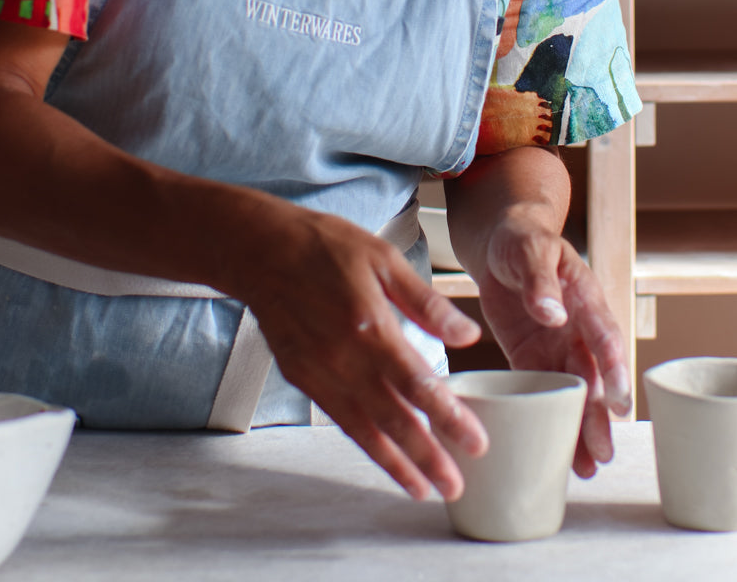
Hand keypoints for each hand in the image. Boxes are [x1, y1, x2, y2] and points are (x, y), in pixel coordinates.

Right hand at [234, 200, 488, 500]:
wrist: (262, 251)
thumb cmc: (324, 247)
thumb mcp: (384, 259)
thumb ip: (426, 303)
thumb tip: (467, 334)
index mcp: (370, 326)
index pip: (418, 384)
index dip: (448, 419)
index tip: (474, 443)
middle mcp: (344, 359)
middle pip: (393, 420)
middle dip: (427, 458)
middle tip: (455, 486)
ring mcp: (321, 373)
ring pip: (365, 430)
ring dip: (397, 464)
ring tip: (424, 489)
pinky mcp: (303, 379)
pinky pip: (339, 420)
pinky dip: (364, 445)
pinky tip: (384, 459)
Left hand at [476, 214, 630, 477]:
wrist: (502, 239)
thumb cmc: (524, 239)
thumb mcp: (531, 250)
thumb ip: (542, 280)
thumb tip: (554, 313)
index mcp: (585, 299)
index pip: (605, 338)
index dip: (613, 370)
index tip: (618, 403)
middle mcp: (577, 328)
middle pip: (593, 377)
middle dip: (599, 416)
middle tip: (604, 454)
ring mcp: (556, 345)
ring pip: (572, 392)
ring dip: (581, 427)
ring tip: (588, 467)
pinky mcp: (530, 356)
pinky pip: (540, 391)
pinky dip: (549, 418)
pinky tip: (557, 448)